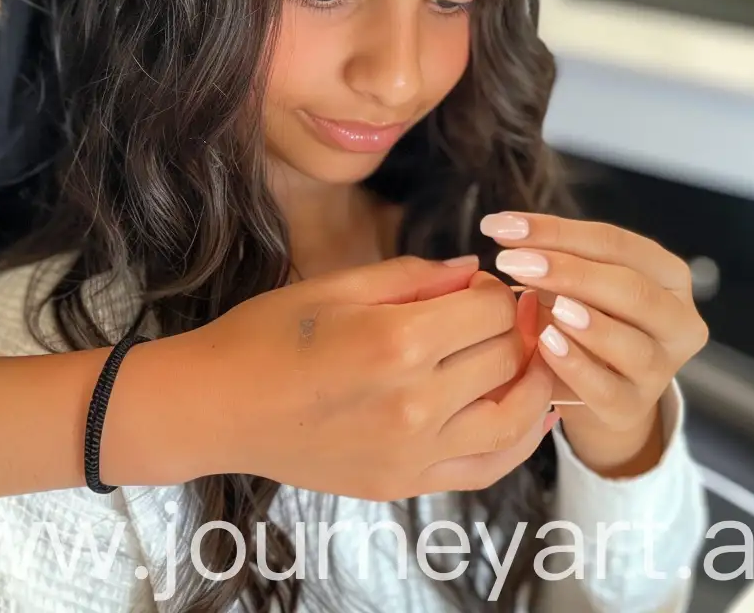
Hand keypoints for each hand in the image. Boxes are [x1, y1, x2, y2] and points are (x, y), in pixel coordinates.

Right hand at [179, 256, 557, 498]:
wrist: (219, 406)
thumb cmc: (265, 336)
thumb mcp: (334, 286)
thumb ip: (411, 277)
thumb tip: (472, 270)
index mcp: (396, 341)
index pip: (489, 312)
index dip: (498, 291)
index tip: (489, 283)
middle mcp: (417, 402)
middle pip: (505, 358)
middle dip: (517, 328)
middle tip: (515, 312)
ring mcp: (416, 451)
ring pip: (514, 419)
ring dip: (534, 384)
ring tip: (534, 358)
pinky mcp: (408, 482)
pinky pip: (488, 466)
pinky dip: (521, 442)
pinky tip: (532, 416)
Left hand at [484, 212, 708, 477]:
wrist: (591, 382)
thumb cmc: (583, 309)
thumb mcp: (572, 276)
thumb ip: (550, 253)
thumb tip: (505, 228)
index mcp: (667, 275)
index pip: (615, 243)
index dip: (557, 230)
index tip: (501, 225)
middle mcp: (677, 321)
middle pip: (632, 290)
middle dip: (569, 272)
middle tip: (511, 262)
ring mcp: (660, 370)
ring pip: (633, 345)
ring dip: (587, 323)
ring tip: (548, 307)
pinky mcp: (634, 407)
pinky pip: (609, 390)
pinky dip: (577, 366)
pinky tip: (547, 345)